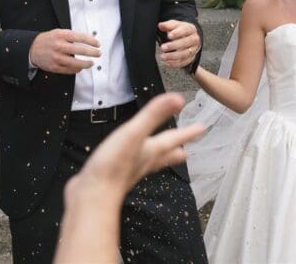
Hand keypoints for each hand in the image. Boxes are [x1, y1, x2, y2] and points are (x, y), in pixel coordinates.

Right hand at [29, 29, 100, 73]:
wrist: (32, 48)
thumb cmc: (48, 40)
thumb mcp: (59, 32)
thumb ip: (72, 36)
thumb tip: (89, 40)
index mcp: (61, 35)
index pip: (80, 37)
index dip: (91, 41)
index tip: (97, 44)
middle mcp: (59, 46)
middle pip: (80, 50)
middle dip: (92, 52)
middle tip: (98, 53)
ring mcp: (57, 57)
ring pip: (76, 62)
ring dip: (86, 63)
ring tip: (91, 63)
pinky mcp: (55, 67)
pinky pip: (69, 70)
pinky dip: (77, 69)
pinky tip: (80, 67)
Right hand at [57, 93, 205, 261]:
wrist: (92, 196)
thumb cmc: (113, 166)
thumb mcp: (134, 133)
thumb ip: (154, 115)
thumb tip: (178, 98)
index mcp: (150, 150)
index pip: (173, 138)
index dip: (188, 132)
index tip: (202, 128)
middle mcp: (143, 161)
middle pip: (164, 154)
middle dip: (174, 150)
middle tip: (186, 151)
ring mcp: (129, 171)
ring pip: (149, 162)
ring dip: (159, 158)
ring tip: (165, 157)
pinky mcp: (114, 177)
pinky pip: (131, 167)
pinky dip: (136, 163)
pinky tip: (130, 163)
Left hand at [157, 20, 200, 68]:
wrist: (189, 37)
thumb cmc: (180, 30)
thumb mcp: (175, 25)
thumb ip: (168, 25)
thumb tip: (161, 25)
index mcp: (191, 29)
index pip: (185, 30)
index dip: (177, 33)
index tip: (169, 36)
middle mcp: (194, 39)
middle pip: (186, 43)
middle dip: (174, 46)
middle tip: (163, 47)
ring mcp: (193, 50)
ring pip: (185, 54)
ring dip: (173, 56)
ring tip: (162, 56)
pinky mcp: (191, 58)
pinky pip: (184, 62)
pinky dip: (175, 64)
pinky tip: (166, 62)